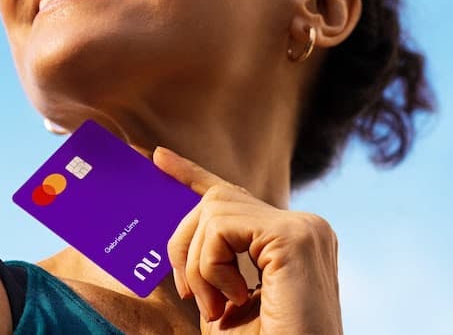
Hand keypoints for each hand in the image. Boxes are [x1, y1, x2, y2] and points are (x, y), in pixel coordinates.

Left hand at [153, 147, 342, 334]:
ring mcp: (304, 228)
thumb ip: (211, 261)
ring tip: (216, 305)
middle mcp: (304, 227)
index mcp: (292, 239)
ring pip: (213, 210)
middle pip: (215, 200)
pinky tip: (232, 298)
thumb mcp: (224, 300)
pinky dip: (209, 265)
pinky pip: (221, 226)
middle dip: (184, 241)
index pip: (234, 195)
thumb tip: (181, 231)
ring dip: (198, 263)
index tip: (158, 158)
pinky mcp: (294, 237)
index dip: (191, 173)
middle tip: (188, 292)